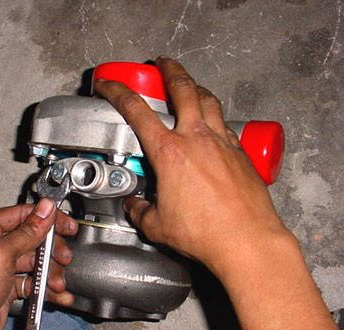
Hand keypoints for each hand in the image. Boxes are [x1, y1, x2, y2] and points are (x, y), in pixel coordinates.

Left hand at [0, 200, 77, 329]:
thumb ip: (27, 232)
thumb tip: (46, 209)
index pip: (20, 214)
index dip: (46, 219)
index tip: (67, 225)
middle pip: (30, 238)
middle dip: (50, 250)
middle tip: (63, 258)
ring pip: (33, 262)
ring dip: (49, 273)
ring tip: (57, 284)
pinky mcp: (3, 288)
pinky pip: (30, 283)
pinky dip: (45, 289)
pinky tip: (57, 296)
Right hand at [95, 56, 289, 273]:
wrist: (246, 240)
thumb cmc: (205, 233)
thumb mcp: (158, 225)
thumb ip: (140, 211)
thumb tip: (134, 206)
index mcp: (170, 153)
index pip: (137, 111)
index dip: (118, 93)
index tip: (109, 86)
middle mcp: (197, 140)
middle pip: (183, 89)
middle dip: (170, 70)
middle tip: (163, 64)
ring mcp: (222, 143)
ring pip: (209, 101)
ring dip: (196, 88)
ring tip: (190, 86)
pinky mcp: (240, 153)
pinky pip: (225, 124)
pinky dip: (214, 116)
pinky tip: (211, 125)